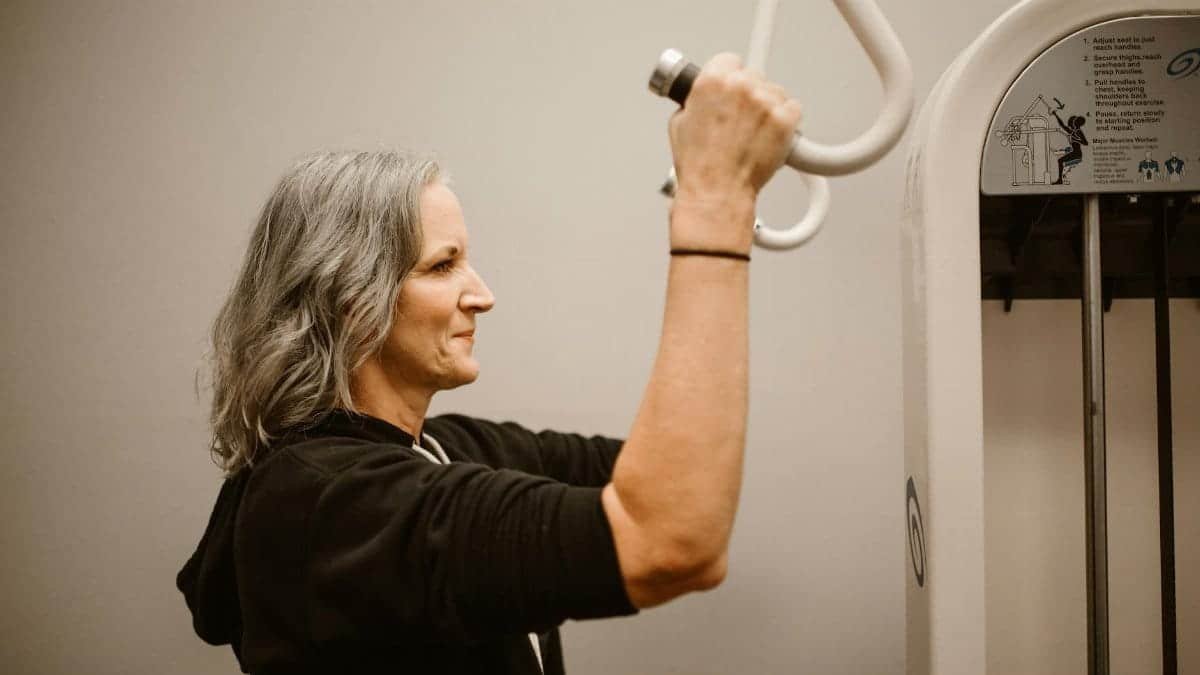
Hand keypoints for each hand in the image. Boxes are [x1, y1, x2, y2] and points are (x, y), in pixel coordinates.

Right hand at [667, 53, 802, 203]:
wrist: (717, 190)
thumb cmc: (699, 164)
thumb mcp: (680, 122)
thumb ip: (696, 100)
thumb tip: (704, 97)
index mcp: (712, 81)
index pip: (729, 60)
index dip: (729, 76)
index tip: (730, 89)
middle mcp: (740, 86)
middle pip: (753, 75)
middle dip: (748, 94)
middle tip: (740, 118)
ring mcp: (765, 102)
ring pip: (775, 91)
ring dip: (768, 107)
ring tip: (753, 132)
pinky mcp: (785, 119)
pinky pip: (793, 109)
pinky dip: (786, 121)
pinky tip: (769, 136)